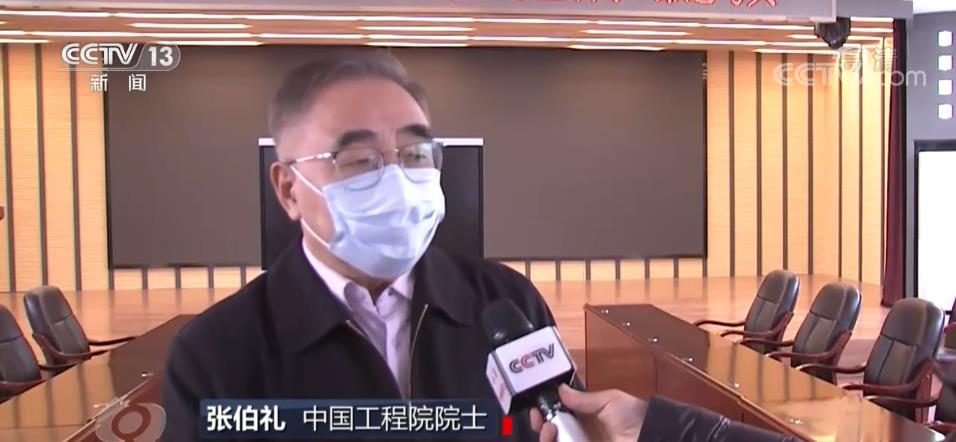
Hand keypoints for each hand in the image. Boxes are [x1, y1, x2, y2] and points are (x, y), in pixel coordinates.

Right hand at [530, 384, 646, 441]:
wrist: (653, 435)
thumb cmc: (635, 416)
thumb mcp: (608, 400)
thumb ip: (582, 399)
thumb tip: (560, 390)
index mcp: (585, 421)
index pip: (558, 419)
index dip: (545, 415)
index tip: (538, 410)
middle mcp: (581, 436)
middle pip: (552, 435)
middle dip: (542, 427)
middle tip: (541, 421)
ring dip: (546, 438)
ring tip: (549, 430)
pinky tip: (555, 438)